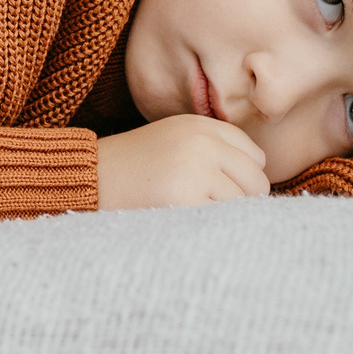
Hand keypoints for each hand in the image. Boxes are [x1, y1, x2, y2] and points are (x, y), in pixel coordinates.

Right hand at [96, 115, 269, 210]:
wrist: (90, 178)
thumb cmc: (135, 166)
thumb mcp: (175, 140)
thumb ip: (214, 149)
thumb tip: (261, 183)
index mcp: (201, 125)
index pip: (254, 156)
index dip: (242, 177)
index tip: (222, 188)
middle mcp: (203, 142)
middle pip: (257, 181)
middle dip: (242, 200)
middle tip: (211, 208)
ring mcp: (196, 169)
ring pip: (242, 204)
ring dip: (224, 215)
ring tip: (192, 212)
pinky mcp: (186, 198)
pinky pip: (222, 220)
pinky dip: (210, 228)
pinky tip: (185, 221)